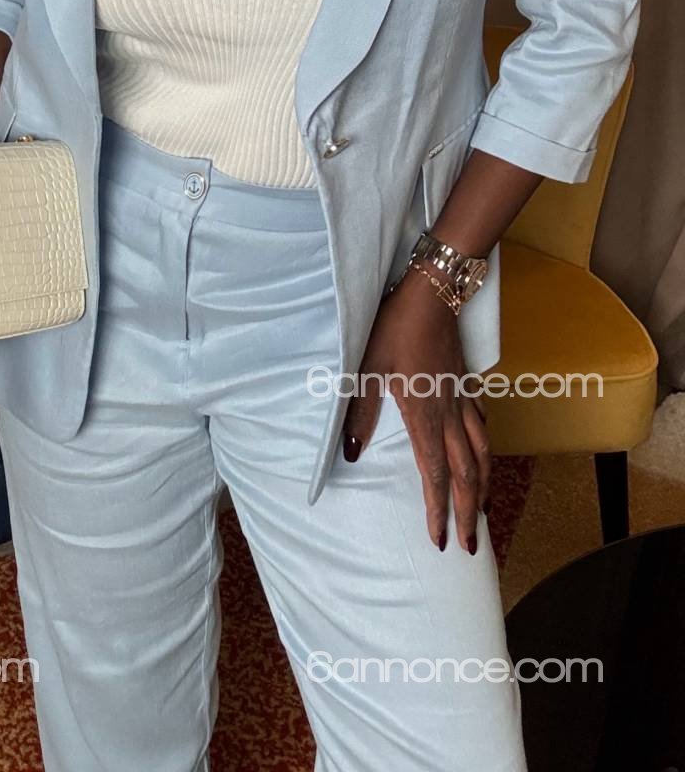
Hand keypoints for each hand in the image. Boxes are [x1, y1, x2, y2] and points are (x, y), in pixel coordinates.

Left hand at [341, 266, 489, 552]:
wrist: (432, 292)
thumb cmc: (395, 328)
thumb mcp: (367, 369)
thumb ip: (360, 413)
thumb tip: (352, 455)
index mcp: (425, 416)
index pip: (435, 475)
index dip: (439, 511)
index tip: (441, 541)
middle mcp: (450, 414)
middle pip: (466, 473)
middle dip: (468, 512)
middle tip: (472, 544)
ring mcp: (462, 398)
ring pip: (481, 452)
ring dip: (482, 486)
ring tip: (482, 511)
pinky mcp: (465, 382)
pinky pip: (481, 425)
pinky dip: (485, 448)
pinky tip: (483, 452)